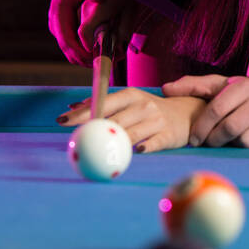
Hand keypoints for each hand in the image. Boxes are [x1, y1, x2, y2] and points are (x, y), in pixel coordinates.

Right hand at [48, 0, 134, 65]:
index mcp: (58, 10)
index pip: (66, 39)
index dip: (78, 52)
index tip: (92, 61)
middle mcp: (56, 17)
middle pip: (66, 46)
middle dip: (80, 58)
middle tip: (99, 66)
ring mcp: (60, 19)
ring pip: (69, 44)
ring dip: (81, 54)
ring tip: (99, 62)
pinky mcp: (66, 20)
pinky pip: (72, 38)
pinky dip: (83, 46)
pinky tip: (96, 51)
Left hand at [57, 87, 203, 153]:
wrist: (187, 114)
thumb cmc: (150, 110)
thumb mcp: (129, 101)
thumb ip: (103, 104)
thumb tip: (72, 107)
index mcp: (131, 95)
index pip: (103, 103)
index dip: (82, 113)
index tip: (61, 121)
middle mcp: (144, 105)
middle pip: (114, 120)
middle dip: (93, 130)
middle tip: (76, 141)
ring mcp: (157, 120)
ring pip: (131, 133)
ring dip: (114, 143)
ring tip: (98, 152)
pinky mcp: (169, 135)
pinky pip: (153, 144)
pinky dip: (142, 148)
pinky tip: (133, 153)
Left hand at [182, 76, 248, 147]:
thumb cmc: (245, 96)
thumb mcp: (221, 86)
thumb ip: (193, 86)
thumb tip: (166, 88)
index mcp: (242, 85)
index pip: (216, 108)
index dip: (202, 127)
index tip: (194, 139)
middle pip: (229, 128)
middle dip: (214, 139)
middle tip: (209, 142)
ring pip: (245, 140)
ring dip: (232, 144)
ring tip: (230, 138)